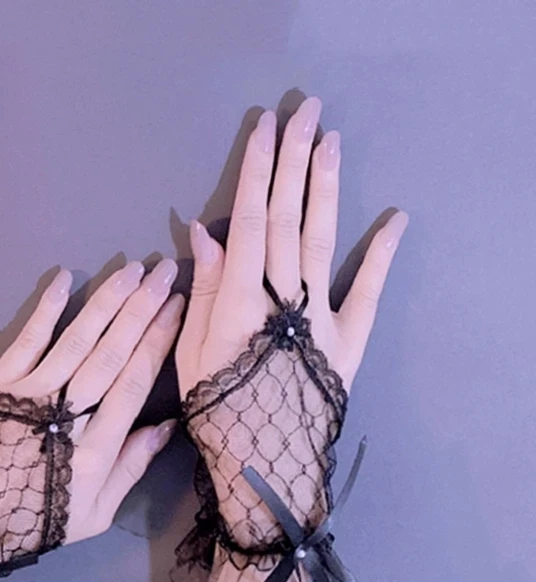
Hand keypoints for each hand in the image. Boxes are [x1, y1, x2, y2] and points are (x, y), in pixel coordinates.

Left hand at [0, 258, 182, 541]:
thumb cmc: (35, 521)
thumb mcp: (94, 514)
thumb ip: (131, 468)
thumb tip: (167, 425)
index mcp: (95, 450)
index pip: (134, 382)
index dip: (158, 341)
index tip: (177, 308)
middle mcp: (66, 415)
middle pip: (111, 352)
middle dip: (142, 309)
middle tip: (165, 271)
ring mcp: (29, 394)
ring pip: (76, 340)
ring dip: (106, 301)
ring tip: (131, 269)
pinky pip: (27, 340)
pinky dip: (46, 308)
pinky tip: (65, 278)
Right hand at [176, 96, 407, 397]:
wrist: (265, 464)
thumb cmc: (218, 410)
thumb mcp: (191, 352)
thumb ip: (204, 290)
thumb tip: (204, 232)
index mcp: (242, 300)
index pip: (250, 220)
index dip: (257, 172)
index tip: (264, 131)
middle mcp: (286, 297)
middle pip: (288, 217)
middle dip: (295, 162)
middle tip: (306, 113)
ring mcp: (323, 315)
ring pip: (321, 240)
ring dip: (326, 189)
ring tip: (331, 144)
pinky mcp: (350, 338)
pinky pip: (366, 290)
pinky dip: (381, 254)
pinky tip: (394, 220)